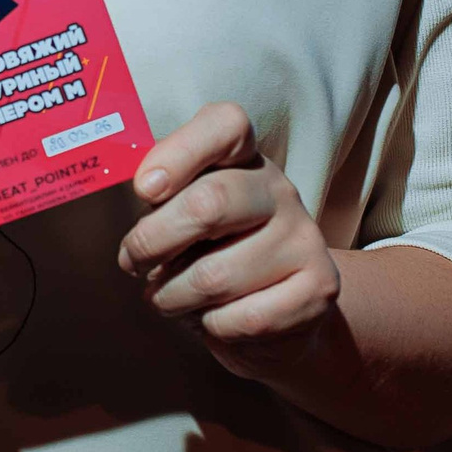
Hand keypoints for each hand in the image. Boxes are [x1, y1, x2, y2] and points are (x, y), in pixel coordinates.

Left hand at [119, 102, 339, 378]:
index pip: (226, 124)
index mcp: (243, 160)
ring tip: (170, 298)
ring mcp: (305, 239)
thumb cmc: (212, 258)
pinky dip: (211, 327)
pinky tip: (215, 319)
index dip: (179, 152)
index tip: (145, 188)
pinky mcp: (319, 289)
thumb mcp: (181, 220)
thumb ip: (159, 201)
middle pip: (209, 202)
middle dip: (151, 242)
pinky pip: (242, 318)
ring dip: (172, 297)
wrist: (279, 318)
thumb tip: (143, 188)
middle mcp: (280, 191)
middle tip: (133, 262)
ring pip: (214, 276)